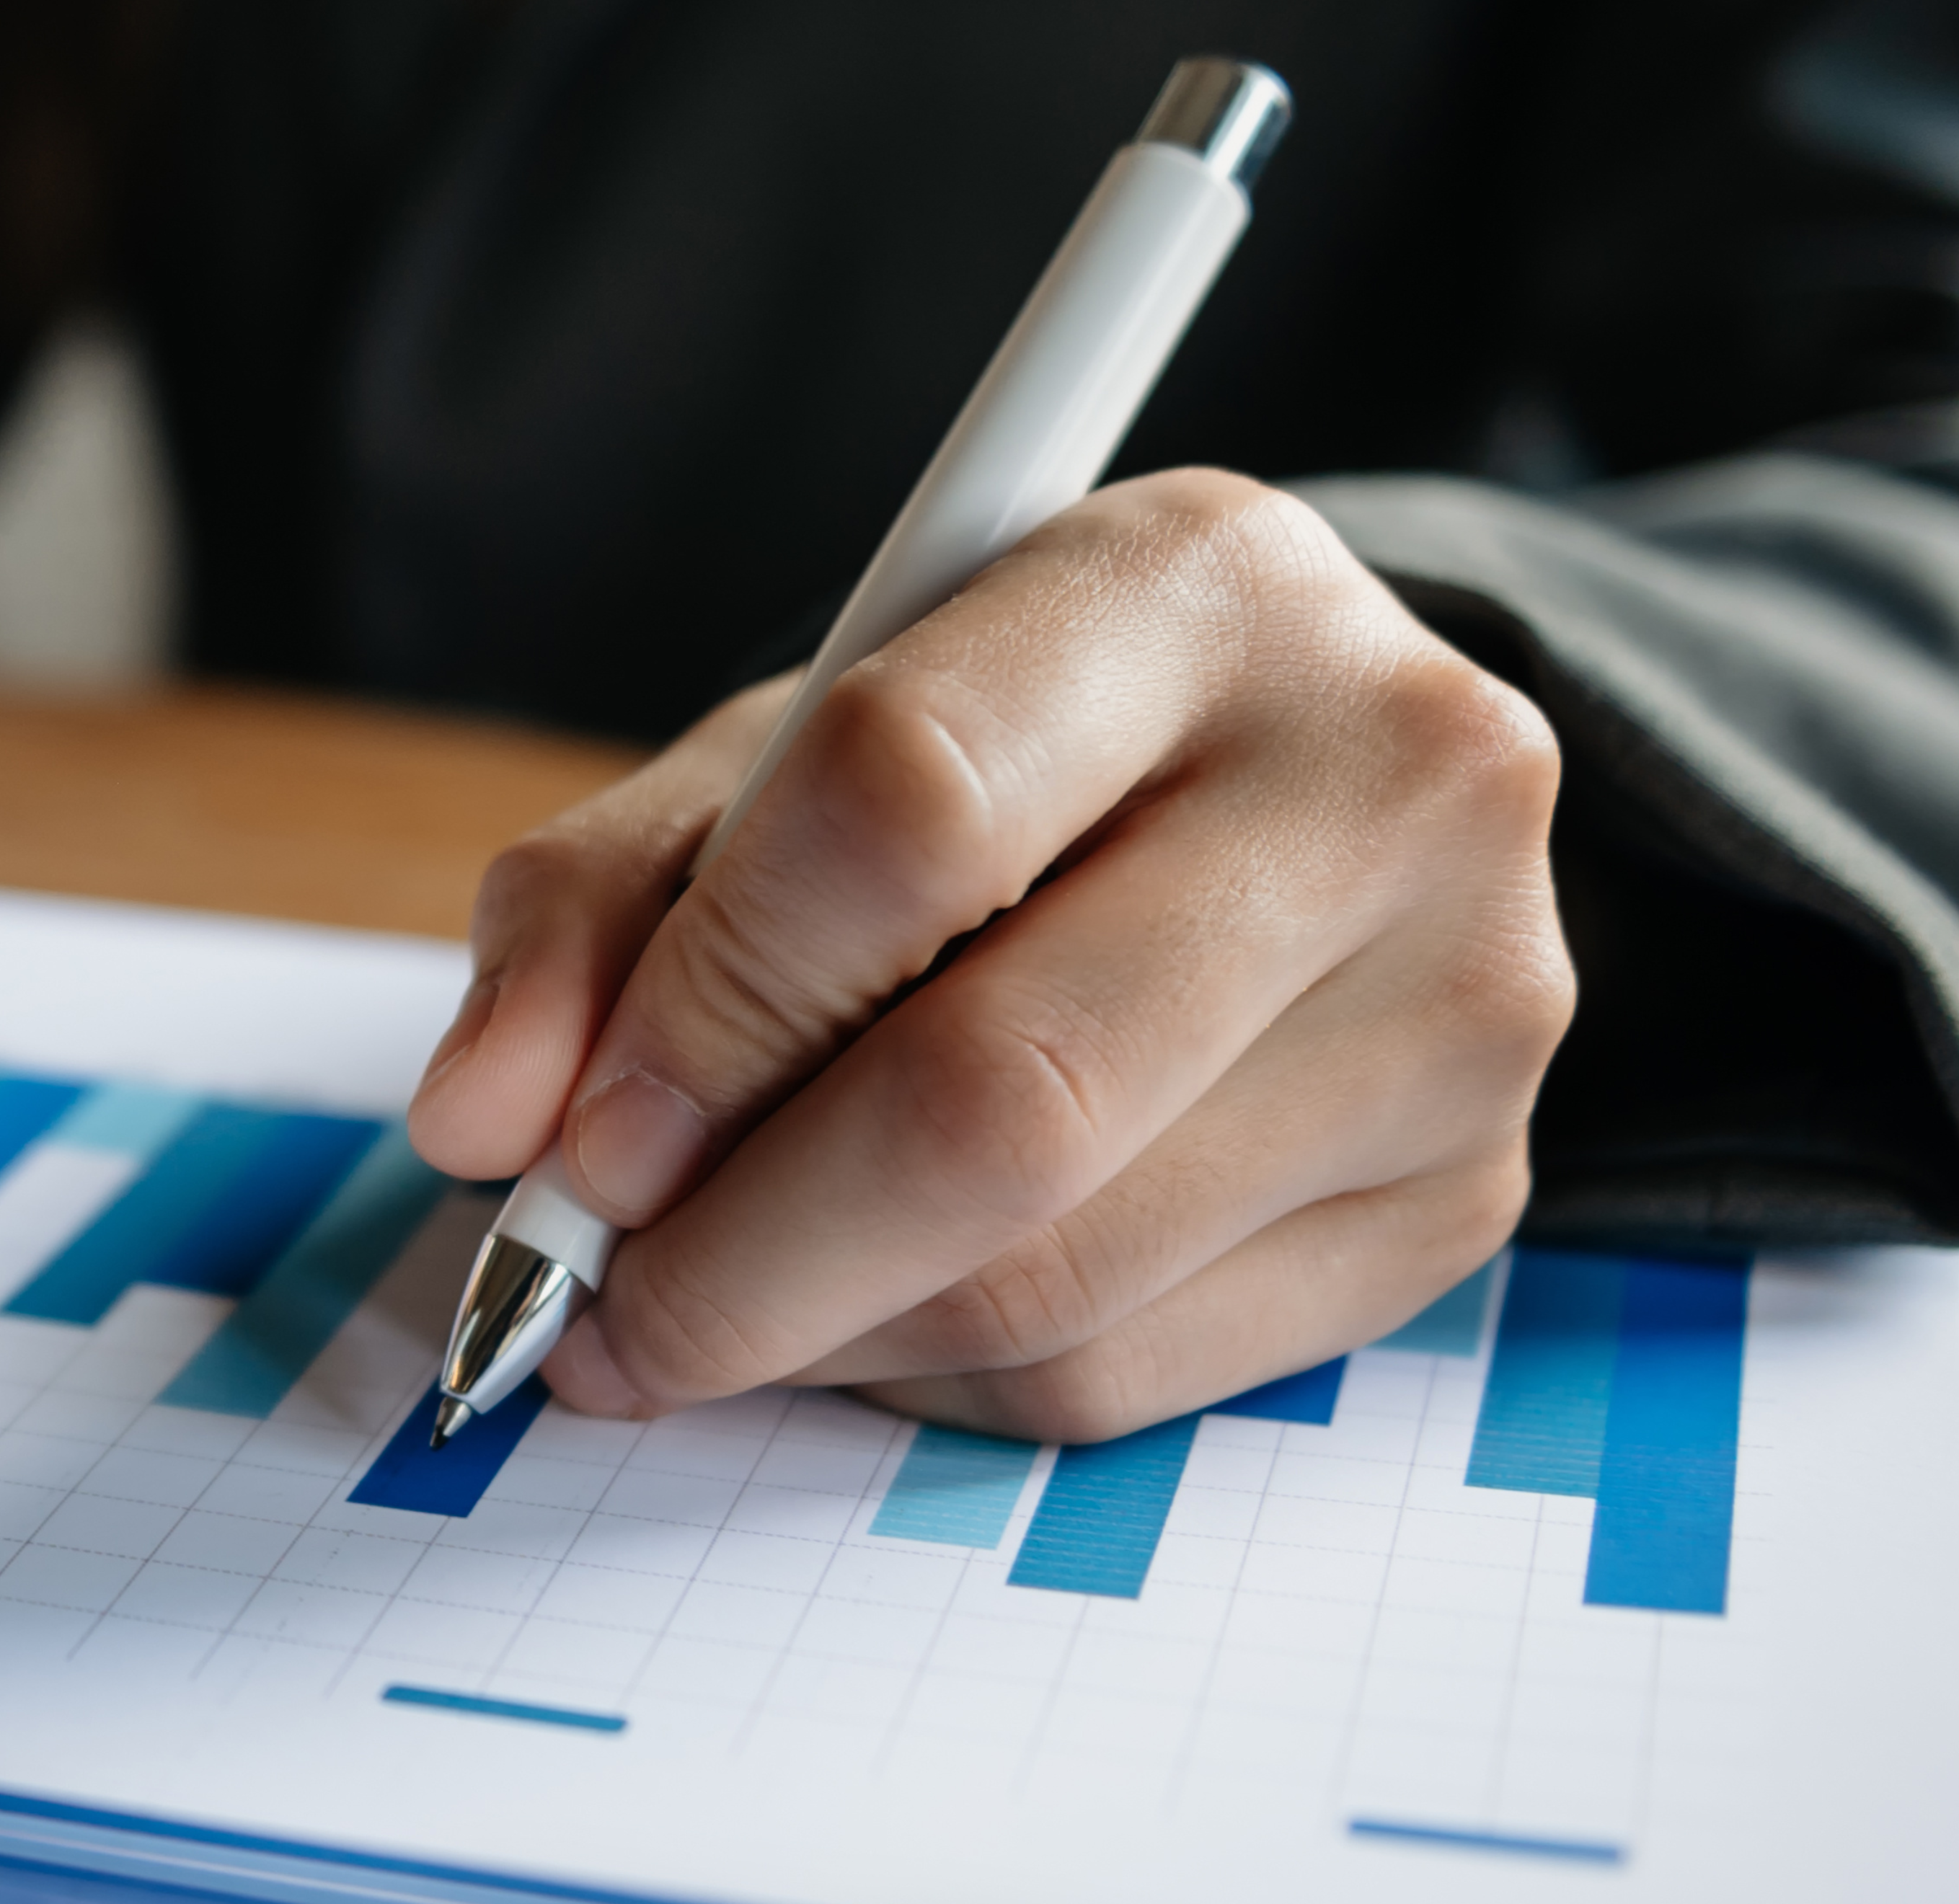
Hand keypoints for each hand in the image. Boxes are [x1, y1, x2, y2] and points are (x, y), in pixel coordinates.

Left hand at [401, 470, 1573, 1440]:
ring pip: (1058, 1276)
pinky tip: (882, 1307)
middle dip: (737, 1250)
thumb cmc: (996, 759)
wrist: (1294, 790)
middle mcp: (1387, 771)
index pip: (904, 810)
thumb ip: (595, 907)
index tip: (571, 1138)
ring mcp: (1465, 998)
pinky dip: (942, 1377)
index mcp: (1194, 581)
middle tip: (593, 1305)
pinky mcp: (1471, 1194)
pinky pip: (1131, 1371)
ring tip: (713, 1299)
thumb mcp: (773, 755)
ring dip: (819, 1335)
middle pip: (1000, 1098)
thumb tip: (487, 1119)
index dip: (706, 1010)